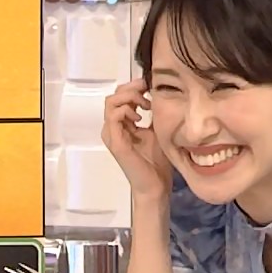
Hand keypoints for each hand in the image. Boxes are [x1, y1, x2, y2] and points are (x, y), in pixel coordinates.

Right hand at [102, 79, 170, 200]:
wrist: (155, 185)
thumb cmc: (157, 161)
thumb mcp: (157, 130)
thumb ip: (154, 113)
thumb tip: (160, 92)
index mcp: (120, 124)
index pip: (119, 96)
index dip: (133, 86)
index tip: (150, 87)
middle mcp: (112, 128)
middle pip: (113, 95)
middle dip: (131, 88)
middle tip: (148, 92)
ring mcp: (112, 135)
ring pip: (111, 102)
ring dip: (129, 97)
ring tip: (145, 105)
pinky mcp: (116, 142)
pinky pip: (114, 116)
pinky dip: (127, 110)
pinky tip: (140, 117)